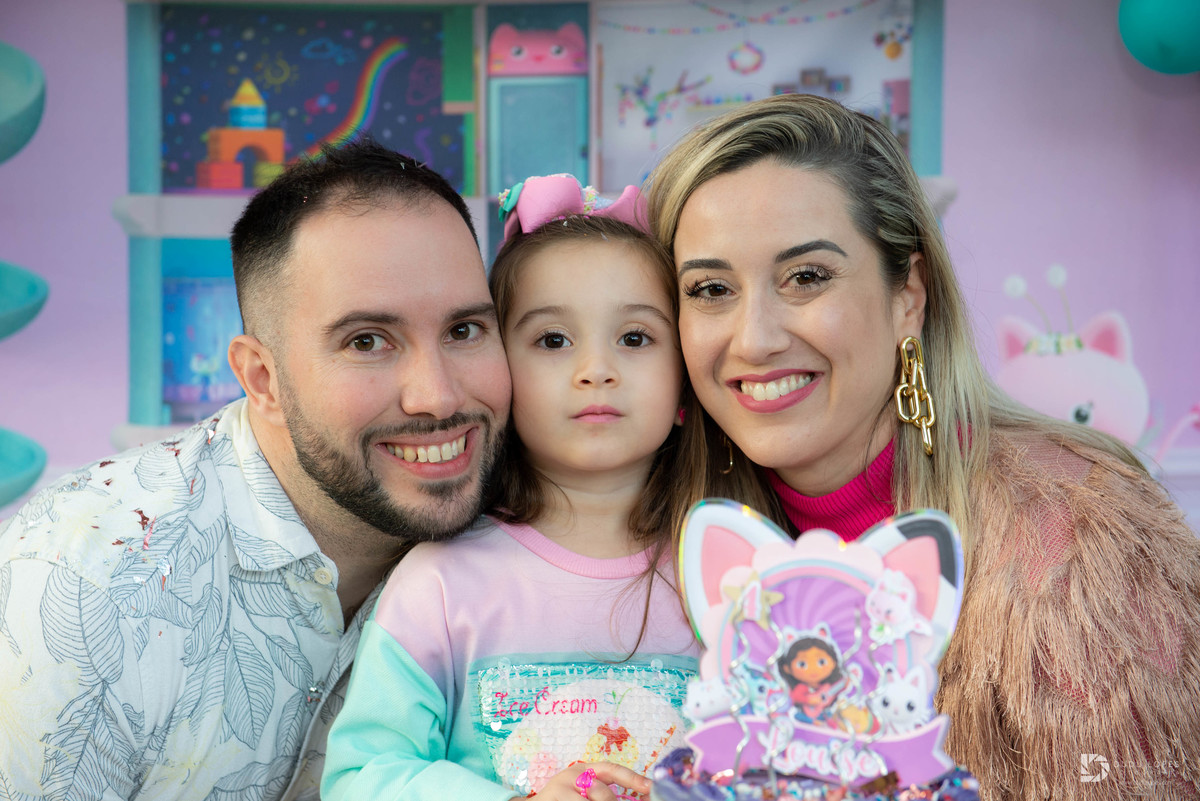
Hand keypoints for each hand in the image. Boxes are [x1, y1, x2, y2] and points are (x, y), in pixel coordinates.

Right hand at [524, 761, 651, 800]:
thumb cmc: (565, 799)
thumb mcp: (585, 791)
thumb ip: (607, 792)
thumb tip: (641, 797)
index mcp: (586, 769)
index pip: (613, 769)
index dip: (632, 778)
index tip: (650, 787)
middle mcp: (573, 774)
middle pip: (603, 792)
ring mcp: (560, 788)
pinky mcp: (552, 799)